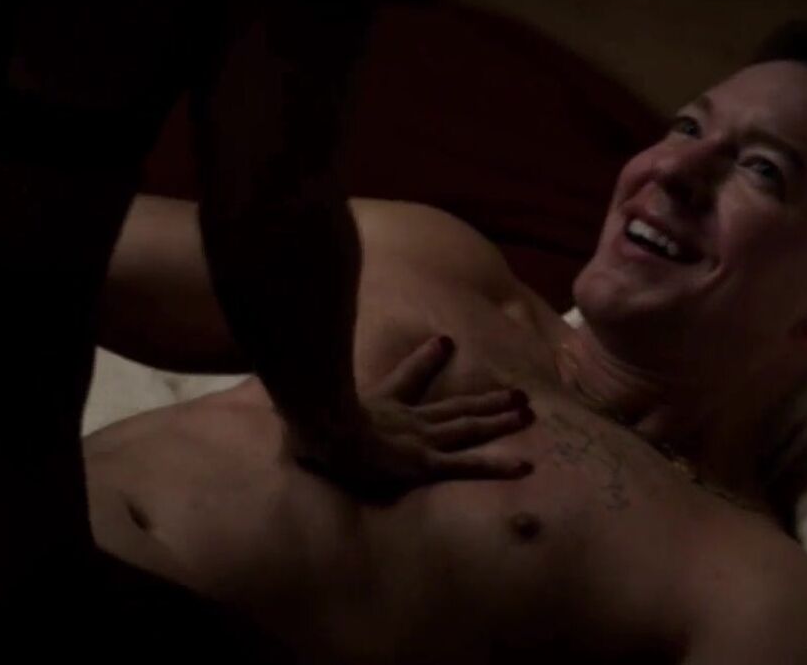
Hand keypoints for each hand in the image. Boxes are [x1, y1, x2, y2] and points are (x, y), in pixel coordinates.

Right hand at [288, 335, 534, 498]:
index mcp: (381, 406)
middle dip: (486, 400)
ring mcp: (420, 441)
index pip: (409, 379)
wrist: (318, 426)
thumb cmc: (307, 418)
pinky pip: (469, 465)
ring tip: (530, 412)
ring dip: (501, 421)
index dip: (427, 359)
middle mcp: (407, 421)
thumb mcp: (302, 398)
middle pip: (454, 407)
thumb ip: (300, 374)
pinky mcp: (426, 462)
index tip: (444, 341)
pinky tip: (526, 464)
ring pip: (470, 428)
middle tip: (518, 393)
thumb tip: (275, 352)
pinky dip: (499, 464)